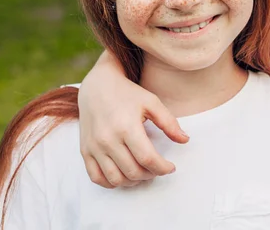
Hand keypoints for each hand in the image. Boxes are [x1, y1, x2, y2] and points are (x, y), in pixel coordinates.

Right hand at [78, 51, 188, 187]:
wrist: (97, 86)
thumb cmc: (127, 94)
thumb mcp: (152, 102)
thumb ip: (169, 122)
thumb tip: (185, 140)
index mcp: (127, 126)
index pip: (147, 158)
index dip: (162, 168)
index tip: (171, 167)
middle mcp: (108, 139)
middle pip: (133, 171)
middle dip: (150, 174)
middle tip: (158, 168)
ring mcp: (94, 147)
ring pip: (115, 179)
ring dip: (133, 181)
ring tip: (143, 172)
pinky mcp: (85, 151)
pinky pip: (96, 177)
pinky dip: (112, 183)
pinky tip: (124, 175)